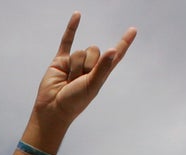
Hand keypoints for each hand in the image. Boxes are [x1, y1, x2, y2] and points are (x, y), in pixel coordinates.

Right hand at [29, 13, 135, 134]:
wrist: (53, 108)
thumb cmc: (74, 102)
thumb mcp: (92, 86)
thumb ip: (102, 68)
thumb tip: (112, 49)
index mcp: (101, 72)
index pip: (116, 54)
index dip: (124, 43)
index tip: (133, 30)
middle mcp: (90, 65)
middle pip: (95, 50)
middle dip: (87, 64)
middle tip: (79, 79)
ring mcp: (75, 61)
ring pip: (80, 51)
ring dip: (74, 66)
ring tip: (68, 80)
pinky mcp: (61, 60)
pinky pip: (67, 40)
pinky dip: (72, 28)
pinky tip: (77, 15)